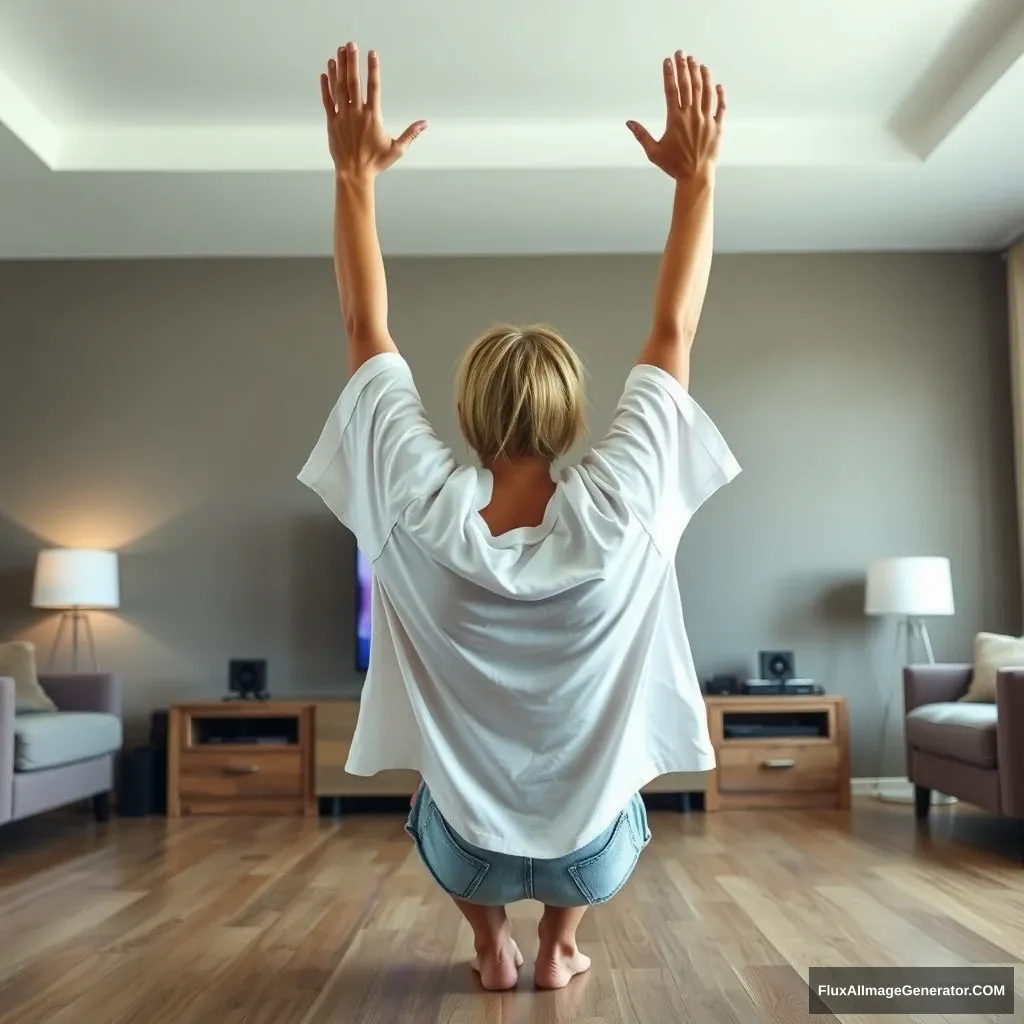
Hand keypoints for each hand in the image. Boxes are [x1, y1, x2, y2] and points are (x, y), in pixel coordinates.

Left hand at [320, 42, 426, 179]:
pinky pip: (327, 101)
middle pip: (353, 82)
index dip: (373, 69)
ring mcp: (342, 117)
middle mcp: (356, 114)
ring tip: (339, 52)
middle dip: (352, 62)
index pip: (373, 87)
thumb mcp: (397, 150)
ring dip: (339, 69)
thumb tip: (425, 123)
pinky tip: (326, 72)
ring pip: (339, 88)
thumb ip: (410, 134)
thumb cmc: (376, 163)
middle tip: (350, 44)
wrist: (354, 174)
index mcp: (372, 117)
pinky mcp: (332, 123)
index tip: (372, 53)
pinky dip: (326, 86)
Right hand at [626, 51, 724, 181]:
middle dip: (684, 67)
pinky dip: (719, 94)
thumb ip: (641, 135)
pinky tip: (717, 85)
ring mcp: (706, 120)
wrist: (695, 177)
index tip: (667, 61)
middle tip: (682, 53)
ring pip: (705, 91)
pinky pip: (720, 106)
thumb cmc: (673, 166)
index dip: (669, 73)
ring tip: (698, 63)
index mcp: (675, 120)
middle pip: (689, 85)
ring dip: (702, 75)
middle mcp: (691, 116)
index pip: (671, 90)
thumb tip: (629, 123)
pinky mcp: (718, 127)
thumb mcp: (653, 152)